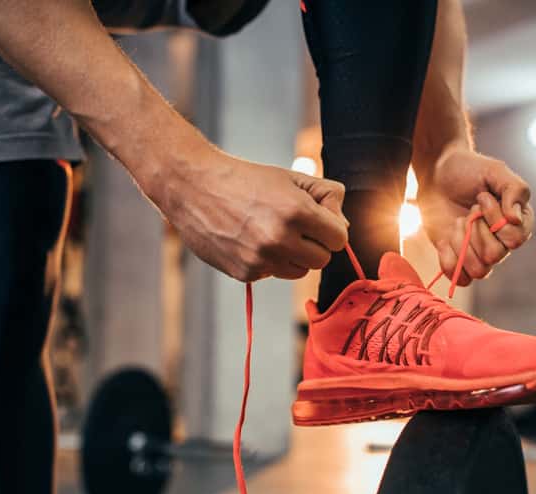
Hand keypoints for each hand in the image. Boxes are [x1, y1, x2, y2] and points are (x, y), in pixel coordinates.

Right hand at [144, 149, 349, 281]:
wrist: (193, 187)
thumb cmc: (244, 179)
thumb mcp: (290, 177)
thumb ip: (326, 196)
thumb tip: (342, 225)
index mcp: (296, 211)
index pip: (339, 239)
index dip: (331, 229)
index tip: (317, 221)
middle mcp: (280, 239)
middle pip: (322, 260)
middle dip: (314, 245)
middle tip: (295, 227)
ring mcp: (261, 259)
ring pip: (299, 272)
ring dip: (293, 256)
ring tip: (271, 232)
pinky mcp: (245, 273)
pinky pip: (272, 274)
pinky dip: (267, 261)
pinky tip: (250, 240)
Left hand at [418, 147, 533, 285]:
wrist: (437, 175)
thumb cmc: (468, 170)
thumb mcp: (495, 170)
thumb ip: (514, 189)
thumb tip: (515, 219)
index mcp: (518, 222)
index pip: (514, 239)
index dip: (494, 220)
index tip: (482, 197)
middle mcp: (502, 242)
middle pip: (495, 256)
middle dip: (476, 231)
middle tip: (469, 211)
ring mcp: (480, 253)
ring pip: (479, 271)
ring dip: (462, 244)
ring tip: (457, 223)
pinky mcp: (459, 260)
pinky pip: (460, 278)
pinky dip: (449, 259)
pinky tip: (446, 239)